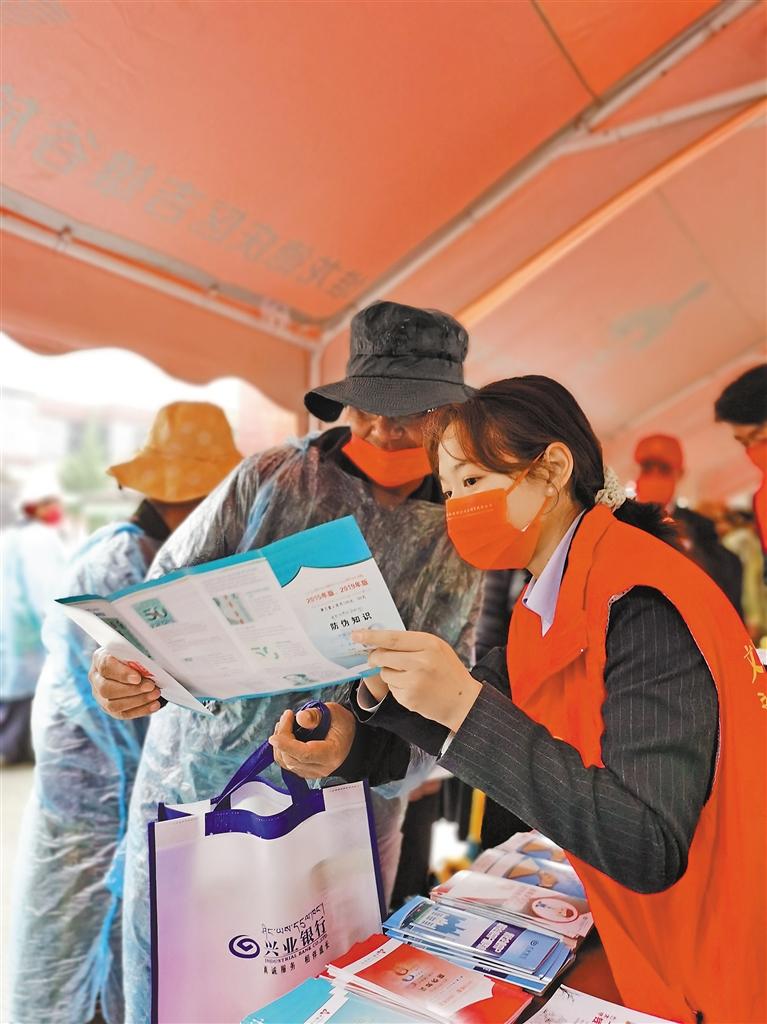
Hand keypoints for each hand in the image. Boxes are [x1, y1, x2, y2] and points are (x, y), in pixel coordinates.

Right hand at [88, 649, 162, 719]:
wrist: (135, 663)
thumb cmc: (135, 653)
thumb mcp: (135, 647)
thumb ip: (139, 652)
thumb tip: (152, 660)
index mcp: (100, 658)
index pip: (106, 666)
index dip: (122, 673)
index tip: (138, 677)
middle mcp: (96, 678)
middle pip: (106, 689)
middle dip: (131, 690)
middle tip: (151, 686)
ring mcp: (100, 695)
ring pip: (113, 704)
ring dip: (137, 701)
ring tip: (155, 694)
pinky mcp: (109, 708)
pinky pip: (123, 713)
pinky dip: (140, 710)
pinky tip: (154, 705)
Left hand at [269, 702, 356, 779]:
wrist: (348, 734)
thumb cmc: (341, 723)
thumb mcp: (333, 712)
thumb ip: (315, 715)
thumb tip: (300, 718)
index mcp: (332, 754)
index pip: (305, 754)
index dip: (287, 745)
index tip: (275, 737)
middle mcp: (322, 768)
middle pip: (293, 759)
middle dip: (283, 737)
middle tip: (286, 717)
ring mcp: (313, 772)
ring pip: (287, 763)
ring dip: (280, 744)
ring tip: (285, 723)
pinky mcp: (305, 771)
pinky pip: (287, 764)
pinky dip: (282, 749)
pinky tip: (285, 734)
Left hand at [353, 629, 480, 731]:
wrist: (464, 702)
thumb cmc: (447, 671)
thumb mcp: (437, 649)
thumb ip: (413, 643)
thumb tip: (381, 639)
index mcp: (429, 644)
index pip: (392, 638)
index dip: (371, 636)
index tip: (356, 634)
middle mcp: (421, 661)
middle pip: (383, 655)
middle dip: (374, 656)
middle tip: (373, 657)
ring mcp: (415, 681)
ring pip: (385, 672)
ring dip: (389, 673)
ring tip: (409, 676)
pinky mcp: (409, 698)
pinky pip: (391, 688)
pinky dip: (397, 687)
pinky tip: (413, 688)